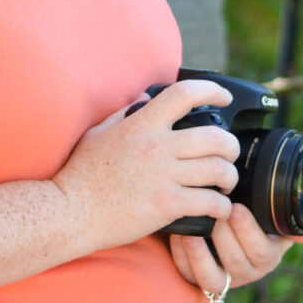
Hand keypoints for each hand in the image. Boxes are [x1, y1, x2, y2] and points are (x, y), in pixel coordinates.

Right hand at [52, 80, 240, 254]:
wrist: (71, 211)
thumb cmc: (82, 172)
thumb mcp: (99, 132)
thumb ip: (125, 113)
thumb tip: (146, 99)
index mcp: (142, 124)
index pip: (185, 95)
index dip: (211, 91)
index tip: (223, 97)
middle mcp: (157, 146)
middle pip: (216, 137)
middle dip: (231, 145)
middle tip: (229, 153)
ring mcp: (164, 176)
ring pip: (219, 171)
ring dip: (229, 177)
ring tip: (225, 182)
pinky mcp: (167, 205)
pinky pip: (211, 203)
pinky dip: (221, 207)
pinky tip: (216, 208)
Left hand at [169, 203, 302, 294]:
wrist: (217, 232)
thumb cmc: (243, 218)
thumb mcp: (266, 218)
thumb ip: (286, 222)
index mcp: (266, 255)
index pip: (262, 251)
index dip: (249, 231)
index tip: (237, 208)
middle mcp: (245, 271)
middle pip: (236, 260)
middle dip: (223, 233)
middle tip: (212, 210)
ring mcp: (221, 278)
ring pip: (213, 276)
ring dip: (201, 250)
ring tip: (194, 227)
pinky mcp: (195, 278)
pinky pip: (189, 274)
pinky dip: (182, 254)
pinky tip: (179, 233)